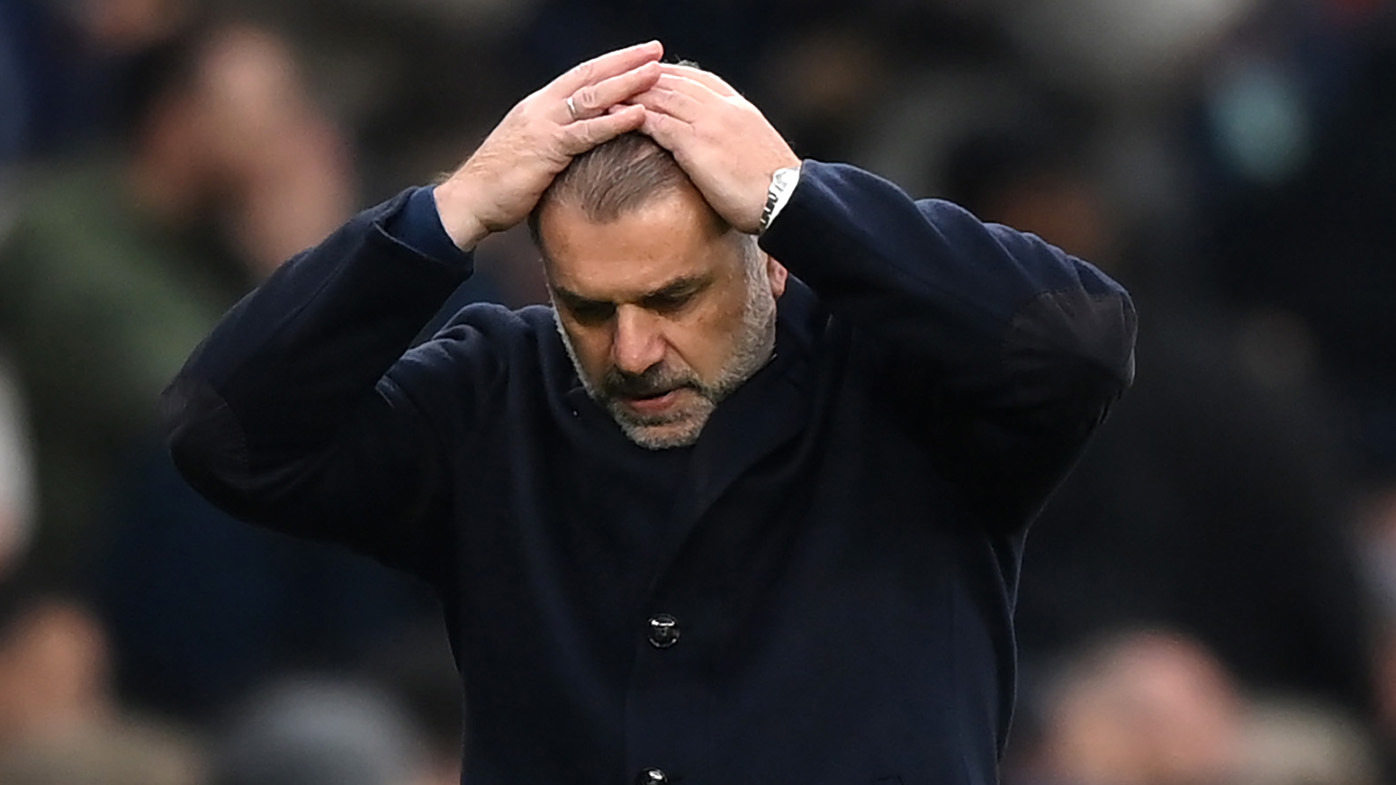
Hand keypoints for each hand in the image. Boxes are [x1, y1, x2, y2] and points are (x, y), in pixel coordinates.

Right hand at [434, 41, 663, 248]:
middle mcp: (542, 107)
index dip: (611, 62)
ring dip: (627, 83)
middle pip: (590, 76)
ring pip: (592, 97)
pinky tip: (639, 115)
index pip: (581, 75)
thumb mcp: (533, 151)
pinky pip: (586, 132)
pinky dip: (614, 122)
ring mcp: (543, 125)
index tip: (640, 54)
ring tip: (657, 73)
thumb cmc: (500, 182)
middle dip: (625, 61)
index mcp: (539, 106)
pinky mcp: (546, 149)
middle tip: (657, 50)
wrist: (469, 200)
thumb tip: (583, 141)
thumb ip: (556, 139)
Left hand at [629, 64, 799, 233]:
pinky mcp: (697, 143)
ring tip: (605, 96)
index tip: (650, 78)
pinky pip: (658, 122)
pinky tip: (613, 119)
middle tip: (616, 83)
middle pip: (675, 82)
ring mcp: (710, 122)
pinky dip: (633, 116)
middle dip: (644, 80)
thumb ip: (736, 142)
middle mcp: (723, 107)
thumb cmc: (776, 190)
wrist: (789, 200)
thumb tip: (723, 152)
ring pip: (663, 96)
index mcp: (739, 108)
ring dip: (632, 94)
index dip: (671, 76)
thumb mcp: (756, 153)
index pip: (699, 79)